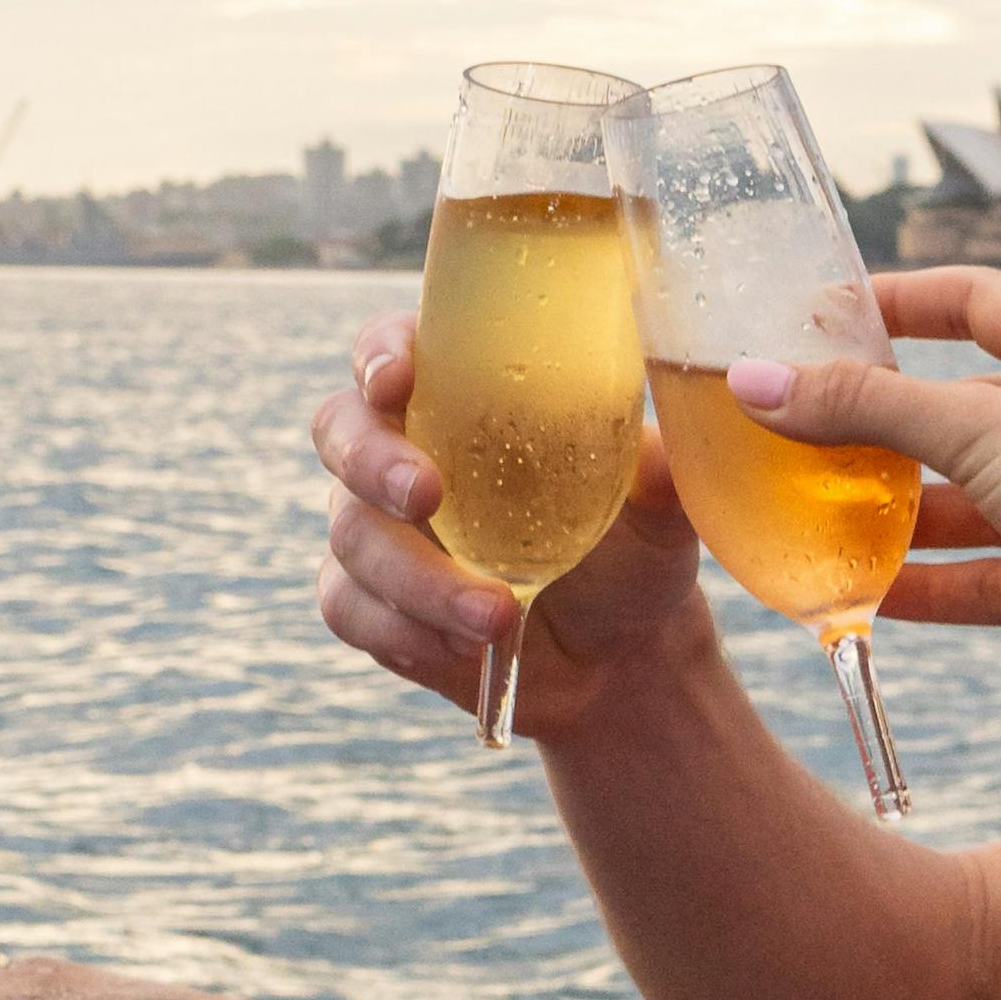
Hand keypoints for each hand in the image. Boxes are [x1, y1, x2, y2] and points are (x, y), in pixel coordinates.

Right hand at [312, 311, 703, 730]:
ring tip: (494, 615)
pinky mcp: (372, 601)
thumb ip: (657, 475)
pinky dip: (402, 629)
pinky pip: (349, 608)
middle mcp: (406, 448)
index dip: (379, 353)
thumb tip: (655, 454)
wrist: (619, 653)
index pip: (394, 346)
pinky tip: (459, 644)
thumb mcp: (659, 511)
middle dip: (374, 462)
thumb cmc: (634, 551)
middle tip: (428, 496)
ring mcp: (378, 527)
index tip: (398, 379)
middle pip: (341, 430)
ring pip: (352, 535)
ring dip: (418, 579)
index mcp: (463, 394)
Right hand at [725, 269, 1000, 737]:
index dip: (902, 301)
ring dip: (897, 512)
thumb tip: (757, 381)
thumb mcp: (980, 432)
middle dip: (880, 425)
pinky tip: (864, 595)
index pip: (975, 301)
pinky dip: (930, 582)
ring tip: (809, 518)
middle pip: (958, 408)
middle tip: (794, 431)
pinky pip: (986, 572)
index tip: (824, 313)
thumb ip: (866, 407)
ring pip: (967, 497)